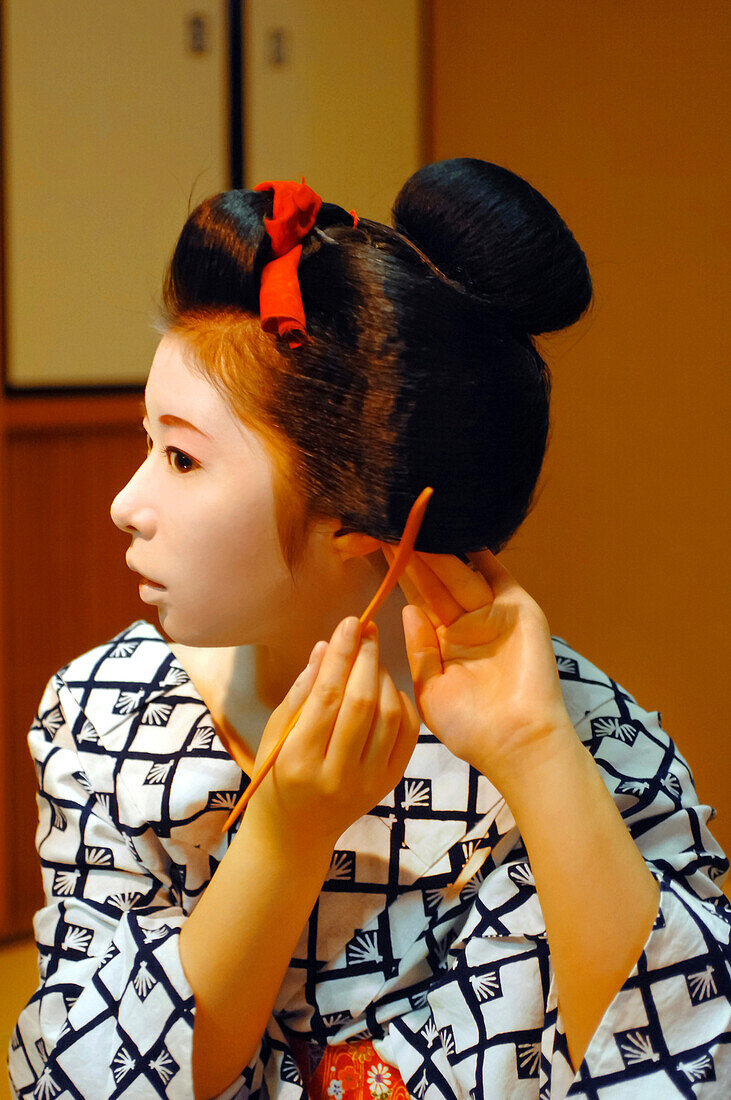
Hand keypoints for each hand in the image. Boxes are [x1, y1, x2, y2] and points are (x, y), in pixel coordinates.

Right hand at [246, 617, 420, 851]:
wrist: (294, 835)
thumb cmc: (276, 777)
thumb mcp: (275, 734)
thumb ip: (301, 692)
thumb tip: (325, 648)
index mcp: (298, 759)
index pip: (326, 697)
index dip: (340, 655)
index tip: (349, 623)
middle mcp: (336, 774)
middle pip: (362, 703)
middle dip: (366, 659)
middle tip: (365, 631)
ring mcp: (367, 783)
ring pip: (389, 716)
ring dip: (384, 678)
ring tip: (371, 662)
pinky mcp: (388, 784)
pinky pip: (407, 735)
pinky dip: (402, 704)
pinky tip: (388, 689)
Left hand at [383, 545, 573, 796]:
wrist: (515, 741)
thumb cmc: (470, 727)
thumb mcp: (430, 689)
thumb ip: (418, 649)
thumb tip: (407, 609)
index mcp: (443, 644)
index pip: (417, 601)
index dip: (399, 576)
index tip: (377, 548)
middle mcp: (465, 625)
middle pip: (437, 583)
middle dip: (415, 556)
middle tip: (393, 525)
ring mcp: (493, 615)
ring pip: (461, 575)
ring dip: (439, 551)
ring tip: (416, 525)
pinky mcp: (519, 609)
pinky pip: (498, 576)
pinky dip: (482, 554)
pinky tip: (461, 530)